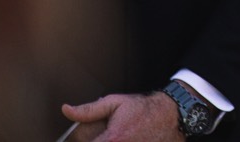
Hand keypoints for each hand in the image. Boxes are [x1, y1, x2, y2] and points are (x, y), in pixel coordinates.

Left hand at [61, 92, 181, 141]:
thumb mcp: (115, 102)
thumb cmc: (144, 109)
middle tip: (102, 134)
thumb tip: (67, 110)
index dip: (79, 140)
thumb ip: (89, 110)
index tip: (85, 137)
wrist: (172, 117)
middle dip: (94, 140)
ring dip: (104, 140)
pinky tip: (123, 138)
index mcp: (110, 140)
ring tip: (114, 135)